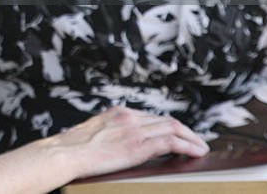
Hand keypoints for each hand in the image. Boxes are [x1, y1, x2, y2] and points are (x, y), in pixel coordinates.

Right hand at [49, 106, 208, 179]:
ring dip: (192, 138)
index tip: (178, 134)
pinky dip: (187, 146)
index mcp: (117, 113)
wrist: (64, 153)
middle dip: (186, 131)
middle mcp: (128, 117)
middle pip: (166, 120)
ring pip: (173, 128)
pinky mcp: (138, 146)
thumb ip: (108, 135)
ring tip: (201, 148)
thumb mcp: (92, 134)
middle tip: (197, 141)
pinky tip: (196, 153)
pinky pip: (170, 143)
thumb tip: (111, 144)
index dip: (169, 126)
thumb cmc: (72, 149)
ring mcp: (134, 130)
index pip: (152, 117)